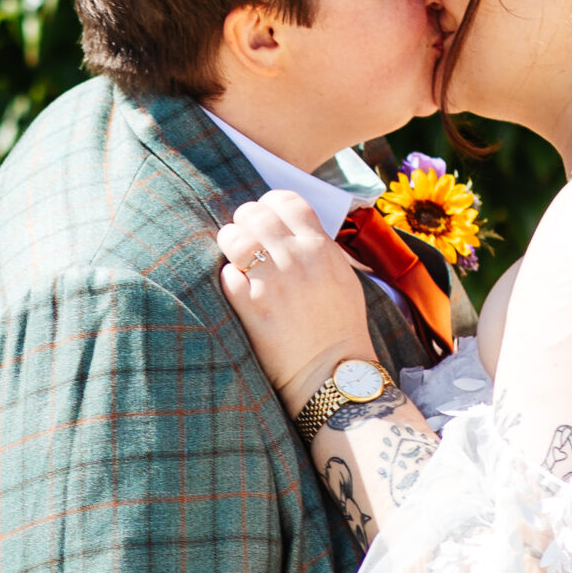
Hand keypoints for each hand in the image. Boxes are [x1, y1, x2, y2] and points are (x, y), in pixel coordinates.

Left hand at [215, 191, 380, 405]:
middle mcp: (296, 258)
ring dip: (230, 242)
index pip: (286, 201)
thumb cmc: (342, 326)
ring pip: (234, 237)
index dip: (270, 204)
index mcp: (321, 247)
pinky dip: (229, 277)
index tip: (266, 216)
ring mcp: (272, 282)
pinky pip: (227, 274)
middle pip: (255, 213)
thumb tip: (294, 229)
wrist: (334, 371)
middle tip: (245, 235)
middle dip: (245, 221)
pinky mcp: (251, 307)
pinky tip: (237, 285)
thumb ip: (320, 248)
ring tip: (235, 256)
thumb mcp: (345, 277)